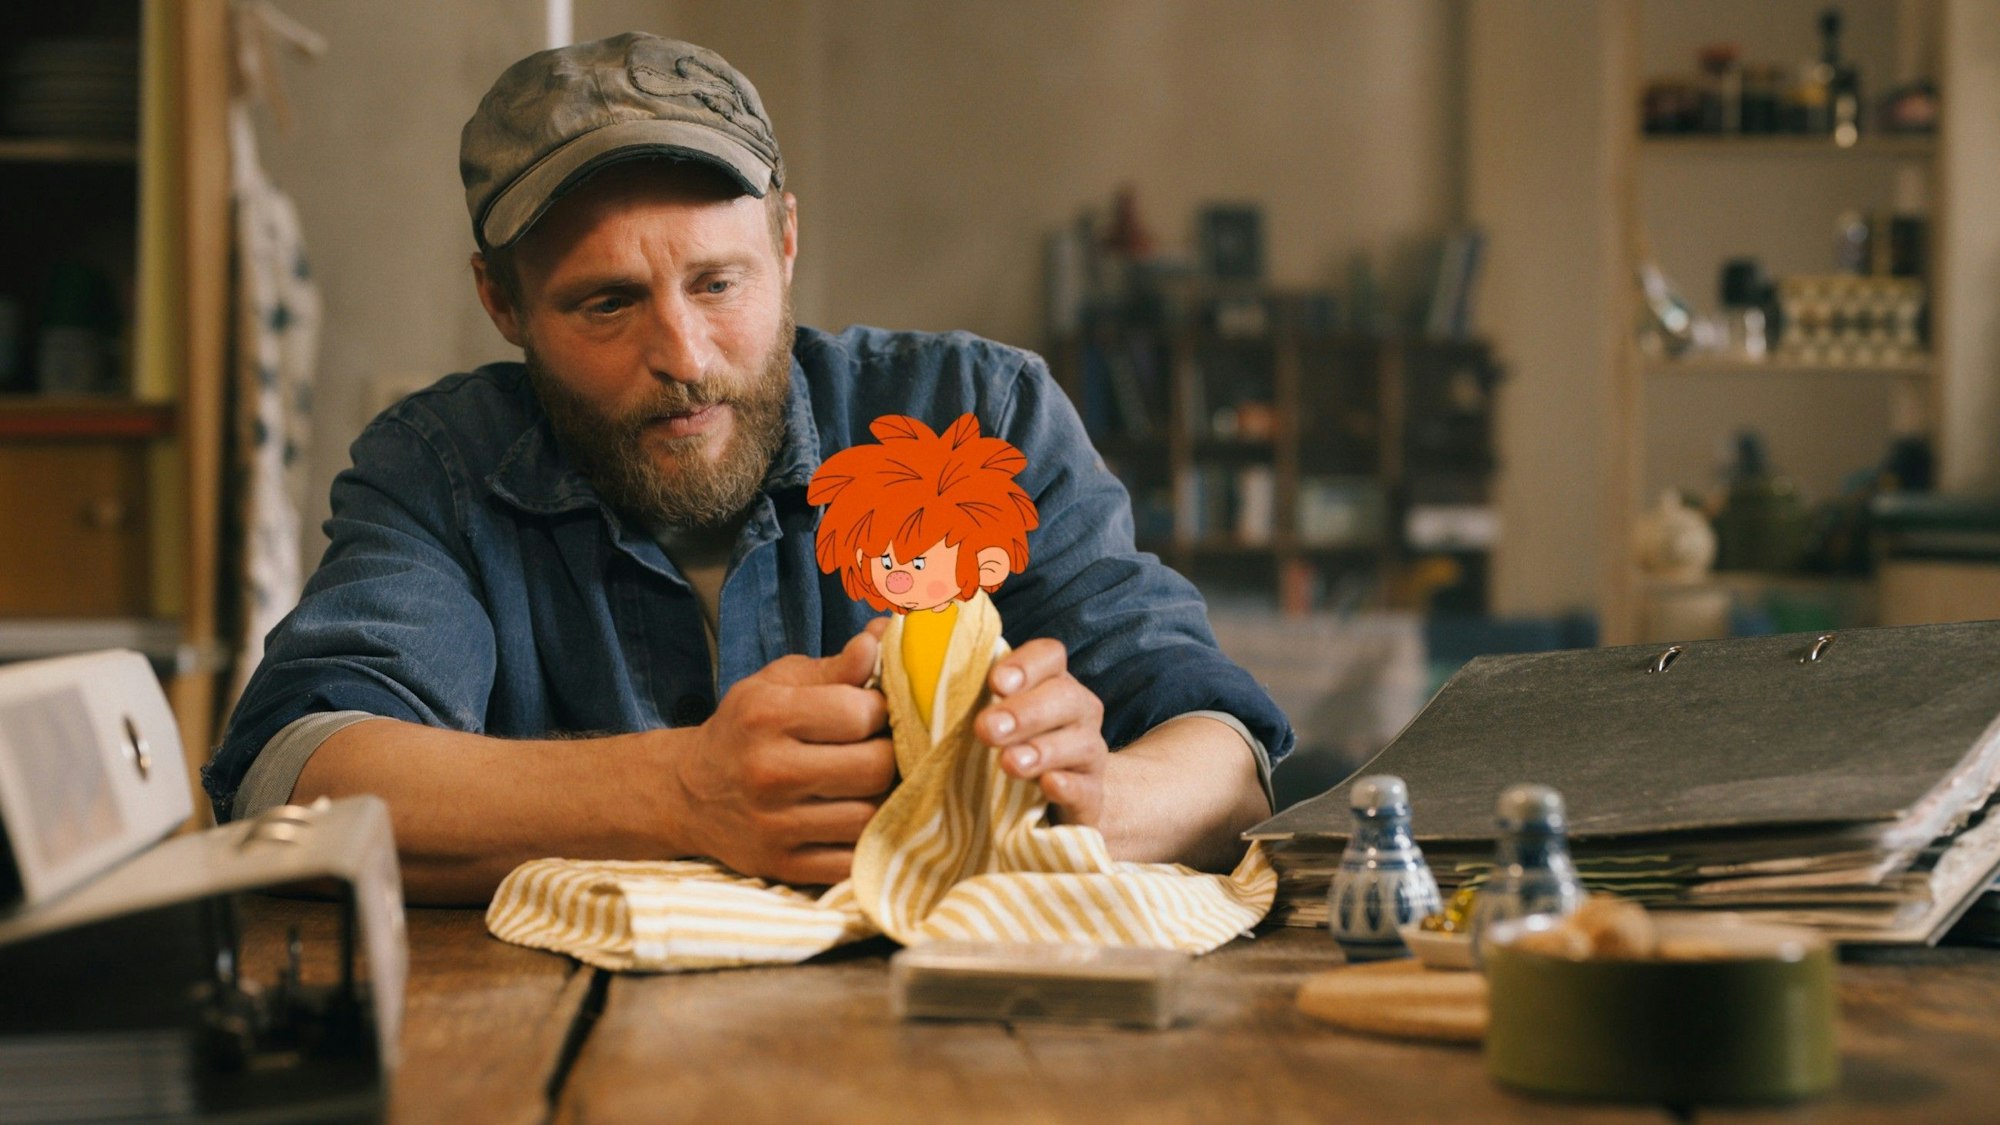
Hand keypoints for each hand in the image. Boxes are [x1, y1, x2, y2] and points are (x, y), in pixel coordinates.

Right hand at [665, 625, 892, 884]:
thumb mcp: (779, 684)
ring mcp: (775, 826)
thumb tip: (883, 636)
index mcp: (768, 716)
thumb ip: (836, 666)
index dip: (881, 710)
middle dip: (890, 755)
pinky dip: (866, 842)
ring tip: (872, 784)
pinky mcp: (783, 866)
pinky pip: (851, 862)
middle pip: (874, 768)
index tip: (874, 712)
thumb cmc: (746, 728)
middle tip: (880, 749)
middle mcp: (769, 771)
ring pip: (869, 817)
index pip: (860, 713)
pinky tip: (858, 819)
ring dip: (883, 799)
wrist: (688, 793)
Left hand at [974, 638, 1108, 825]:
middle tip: (986, 729)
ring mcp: (1089, 754)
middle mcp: (1078, 712)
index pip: (1049, 656)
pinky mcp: (1092, 797)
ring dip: (1042, 751)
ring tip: (1008, 763)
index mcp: (1052, 683)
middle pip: (1065, 697)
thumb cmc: (1014, 749)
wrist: (1056, 807)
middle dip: (1024, 712)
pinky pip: (1087, 788)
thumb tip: (926, 688)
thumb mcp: (997, 721)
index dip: (1025, 665)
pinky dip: (1068, 786)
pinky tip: (1048, 785)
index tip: (995, 683)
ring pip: (1081, 743)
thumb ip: (974, 701)